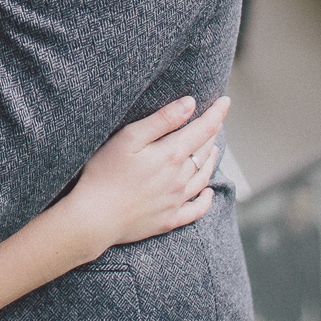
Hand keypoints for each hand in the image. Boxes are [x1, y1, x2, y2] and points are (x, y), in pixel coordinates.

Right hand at [60, 95, 229, 257]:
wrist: (94, 217)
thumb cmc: (105, 173)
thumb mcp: (129, 138)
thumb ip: (162, 120)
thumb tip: (190, 104)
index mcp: (171, 155)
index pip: (204, 129)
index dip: (217, 113)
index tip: (225, 100)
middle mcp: (179, 178)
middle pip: (205, 151)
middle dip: (212, 133)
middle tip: (216, 120)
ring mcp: (175, 201)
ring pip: (203, 177)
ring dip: (211, 161)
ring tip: (214, 149)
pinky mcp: (168, 220)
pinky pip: (196, 210)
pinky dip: (206, 200)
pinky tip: (209, 193)